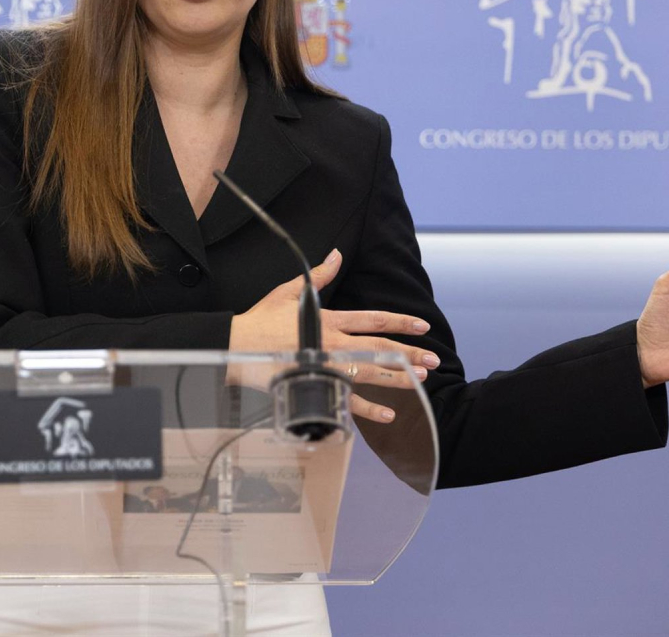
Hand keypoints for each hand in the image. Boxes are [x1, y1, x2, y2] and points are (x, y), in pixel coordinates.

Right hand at [229, 249, 440, 421]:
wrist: (236, 346)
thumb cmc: (260, 320)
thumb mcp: (290, 291)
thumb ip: (320, 275)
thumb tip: (337, 253)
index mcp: (330, 319)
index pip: (374, 320)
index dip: (401, 323)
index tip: (423, 327)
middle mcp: (334, 343)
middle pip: (380, 348)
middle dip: (410, 354)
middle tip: (433, 360)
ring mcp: (327, 367)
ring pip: (371, 373)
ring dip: (398, 378)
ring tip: (421, 382)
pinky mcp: (316, 386)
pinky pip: (347, 402)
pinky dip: (369, 410)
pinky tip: (389, 415)